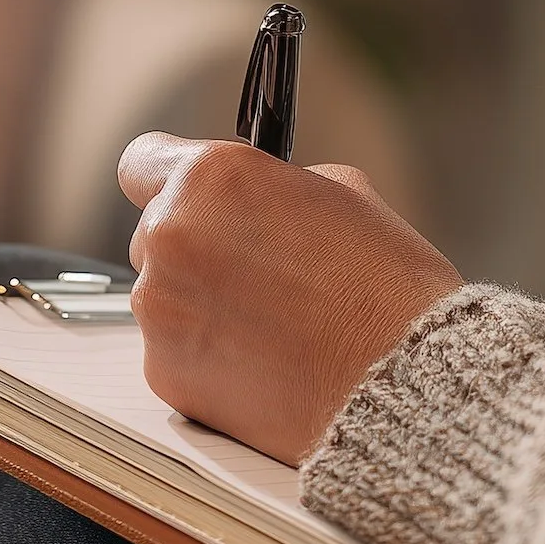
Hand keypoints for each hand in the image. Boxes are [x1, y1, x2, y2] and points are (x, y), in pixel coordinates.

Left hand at [119, 133, 462, 465]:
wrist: (403, 382)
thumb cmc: (387, 290)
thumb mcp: (342, 194)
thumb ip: (274, 189)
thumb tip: (254, 202)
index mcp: (211, 179)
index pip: (141, 161)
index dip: (167, 178)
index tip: (187, 195)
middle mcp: (172, 236)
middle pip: (155, 233)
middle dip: (195, 247)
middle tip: (255, 272)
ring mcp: (162, 309)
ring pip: (162, 295)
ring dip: (199, 303)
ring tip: (270, 324)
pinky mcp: (165, 372)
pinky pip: (172, 351)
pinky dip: (205, 355)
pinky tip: (262, 360)